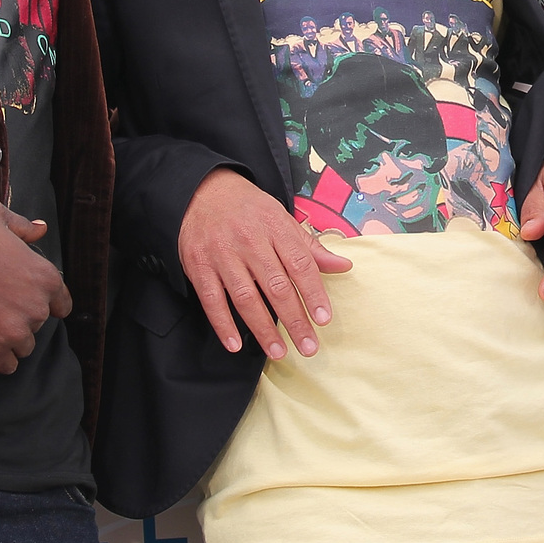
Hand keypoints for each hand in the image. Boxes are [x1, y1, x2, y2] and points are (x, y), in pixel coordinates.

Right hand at [0, 199, 69, 372]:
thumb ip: (23, 225)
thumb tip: (41, 228)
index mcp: (45, 276)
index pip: (61, 304)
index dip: (45, 303)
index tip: (25, 302)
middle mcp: (36, 306)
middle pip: (38, 324)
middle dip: (20, 317)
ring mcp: (13, 331)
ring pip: (23, 347)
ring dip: (9, 339)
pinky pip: (6, 366)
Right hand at [178, 167, 352, 359]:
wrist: (204, 191)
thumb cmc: (250, 210)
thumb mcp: (283, 219)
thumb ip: (311, 248)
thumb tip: (345, 266)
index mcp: (275, 227)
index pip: (300, 264)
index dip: (314, 293)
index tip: (324, 319)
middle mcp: (249, 241)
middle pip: (276, 286)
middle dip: (294, 320)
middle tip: (308, 347)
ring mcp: (222, 254)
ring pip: (245, 297)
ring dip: (263, 328)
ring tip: (279, 352)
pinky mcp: (198, 266)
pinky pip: (211, 299)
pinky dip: (223, 324)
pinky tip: (236, 344)